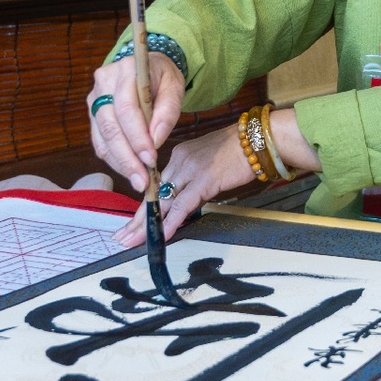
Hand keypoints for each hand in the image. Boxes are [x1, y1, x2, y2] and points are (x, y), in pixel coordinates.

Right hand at [86, 51, 184, 191]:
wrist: (147, 69)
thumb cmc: (162, 78)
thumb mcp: (174, 87)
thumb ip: (167, 111)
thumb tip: (155, 141)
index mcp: (125, 70)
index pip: (126, 109)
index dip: (138, 137)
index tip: (151, 159)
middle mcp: (103, 84)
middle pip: (110, 127)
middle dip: (127, 157)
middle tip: (143, 180)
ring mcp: (94, 99)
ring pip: (102, 138)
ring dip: (120, 163)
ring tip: (139, 181)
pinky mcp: (93, 115)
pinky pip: (100, 143)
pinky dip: (115, 160)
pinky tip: (130, 171)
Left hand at [111, 124, 255, 246]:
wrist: (258, 139)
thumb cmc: (241, 151)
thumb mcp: (209, 160)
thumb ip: (193, 177)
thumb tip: (185, 198)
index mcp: (180, 155)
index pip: (156, 184)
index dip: (143, 205)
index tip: (132, 222)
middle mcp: (180, 161)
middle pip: (153, 194)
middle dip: (136, 218)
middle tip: (121, 237)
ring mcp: (191, 170)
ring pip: (163, 201)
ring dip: (146, 224)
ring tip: (132, 241)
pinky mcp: (205, 180)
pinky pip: (183, 205)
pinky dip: (171, 222)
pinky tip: (162, 236)